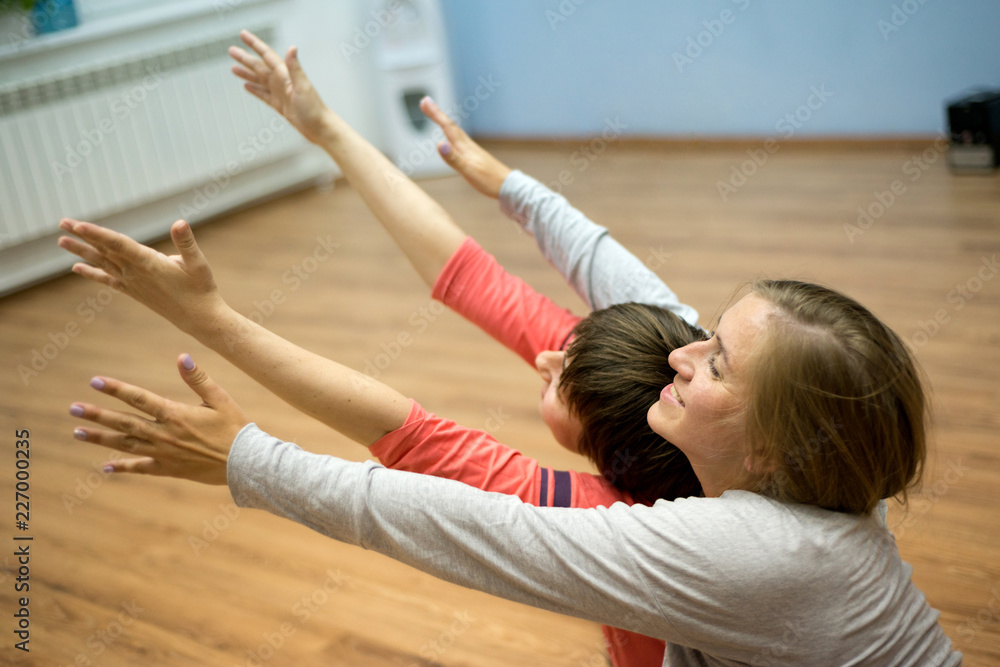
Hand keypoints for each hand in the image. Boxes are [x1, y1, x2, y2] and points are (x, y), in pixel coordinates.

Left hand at [57, 218, 225, 337]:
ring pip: (102, 263)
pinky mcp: (135, 291)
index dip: (98, 234)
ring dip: (81, 251)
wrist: (200, 319)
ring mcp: (133, 283)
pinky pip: (108, 280)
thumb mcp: (198, 264)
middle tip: (62, 223)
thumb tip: (180, 223)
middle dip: (83, 236)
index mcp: (149, 264)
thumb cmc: (202, 290)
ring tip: (61, 240)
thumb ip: (186, 242)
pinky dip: (92, 273)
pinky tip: (77, 267)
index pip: (118, 245)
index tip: (78, 225)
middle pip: (104, 251)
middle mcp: (136, 274)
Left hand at [69, 355, 248, 484]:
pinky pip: (141, 468)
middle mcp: (164, 434)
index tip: (95, 382)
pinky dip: (123, 467)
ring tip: (78, 433)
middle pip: (124, 423)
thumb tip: (182, 357)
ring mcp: (164, 453)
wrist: (245, 463)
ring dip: (100, 439)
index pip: (139, 398)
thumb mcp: (220, 399)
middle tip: (73, 409)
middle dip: (97, 415)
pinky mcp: (169, 469)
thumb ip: (198, 378)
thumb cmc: (235, 428)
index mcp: (175, 414)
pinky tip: (106, 467)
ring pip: (125, 445)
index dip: (116, 389)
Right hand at [229, 29, 330, 144]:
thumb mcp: (302, 86)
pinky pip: (263, 95)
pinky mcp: (280, 105)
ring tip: (233, 68)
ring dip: (246, 73)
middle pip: (259, 66)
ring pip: (259, 80)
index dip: (254, 44)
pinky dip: (254, 89)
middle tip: (231, 50)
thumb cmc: (314, 109)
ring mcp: (280, 93)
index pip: (266, 55)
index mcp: (285, 75)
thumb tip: (292, 47)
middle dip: (245, 58)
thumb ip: (295, 67)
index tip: (243, 34)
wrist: (320, 128)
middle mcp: (282, 82)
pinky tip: (246, 86)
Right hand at [419, 96, 511, 198]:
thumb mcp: (468, 171)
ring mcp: (471, 150)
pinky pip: (458, 140)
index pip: (447, 126)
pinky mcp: (474, 156)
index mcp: (464, 146)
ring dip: (443, 122)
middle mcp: (467, 144)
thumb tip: (439, 143)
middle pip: (449, 125)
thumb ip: (453, 158)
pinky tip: (451, 138)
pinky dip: (451, 134)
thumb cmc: (488, 180)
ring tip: (435, 115)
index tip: (425, 101)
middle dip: (436, 113)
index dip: (435, 113)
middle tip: (425, 102)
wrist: (507, 185)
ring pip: (454, 131)